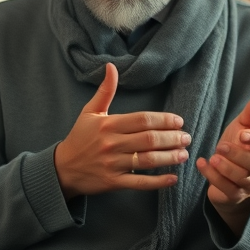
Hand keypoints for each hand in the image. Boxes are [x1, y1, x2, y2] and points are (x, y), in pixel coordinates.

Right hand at [54, 63, 190, 199]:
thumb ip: (105, 90)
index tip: (179, 122)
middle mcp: (112, 144)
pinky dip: (157, 182)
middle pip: (149, 140)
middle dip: (172, 139)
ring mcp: (112, 164)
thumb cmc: (79, 137)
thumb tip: (111, 67)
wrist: (62, 168)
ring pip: (147, 161)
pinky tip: (173, 178)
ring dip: (169, 158)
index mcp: (108, 125)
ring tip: (184, 154)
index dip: (164, 120)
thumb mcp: (90, 112)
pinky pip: (139, 182)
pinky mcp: (113, 182)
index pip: (142, 120)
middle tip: (187, 138)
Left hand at [196, 93, 249, 235]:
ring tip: (212, 157)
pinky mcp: (235, 195)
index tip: (243, 134)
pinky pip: (227, 189)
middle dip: (240, 156)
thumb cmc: (237, 146)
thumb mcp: (242, 127)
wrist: (223, 173)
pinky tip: (202, 164)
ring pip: (244, 179)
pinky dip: (213, 177)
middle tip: (221, 146)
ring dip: (226, 168)